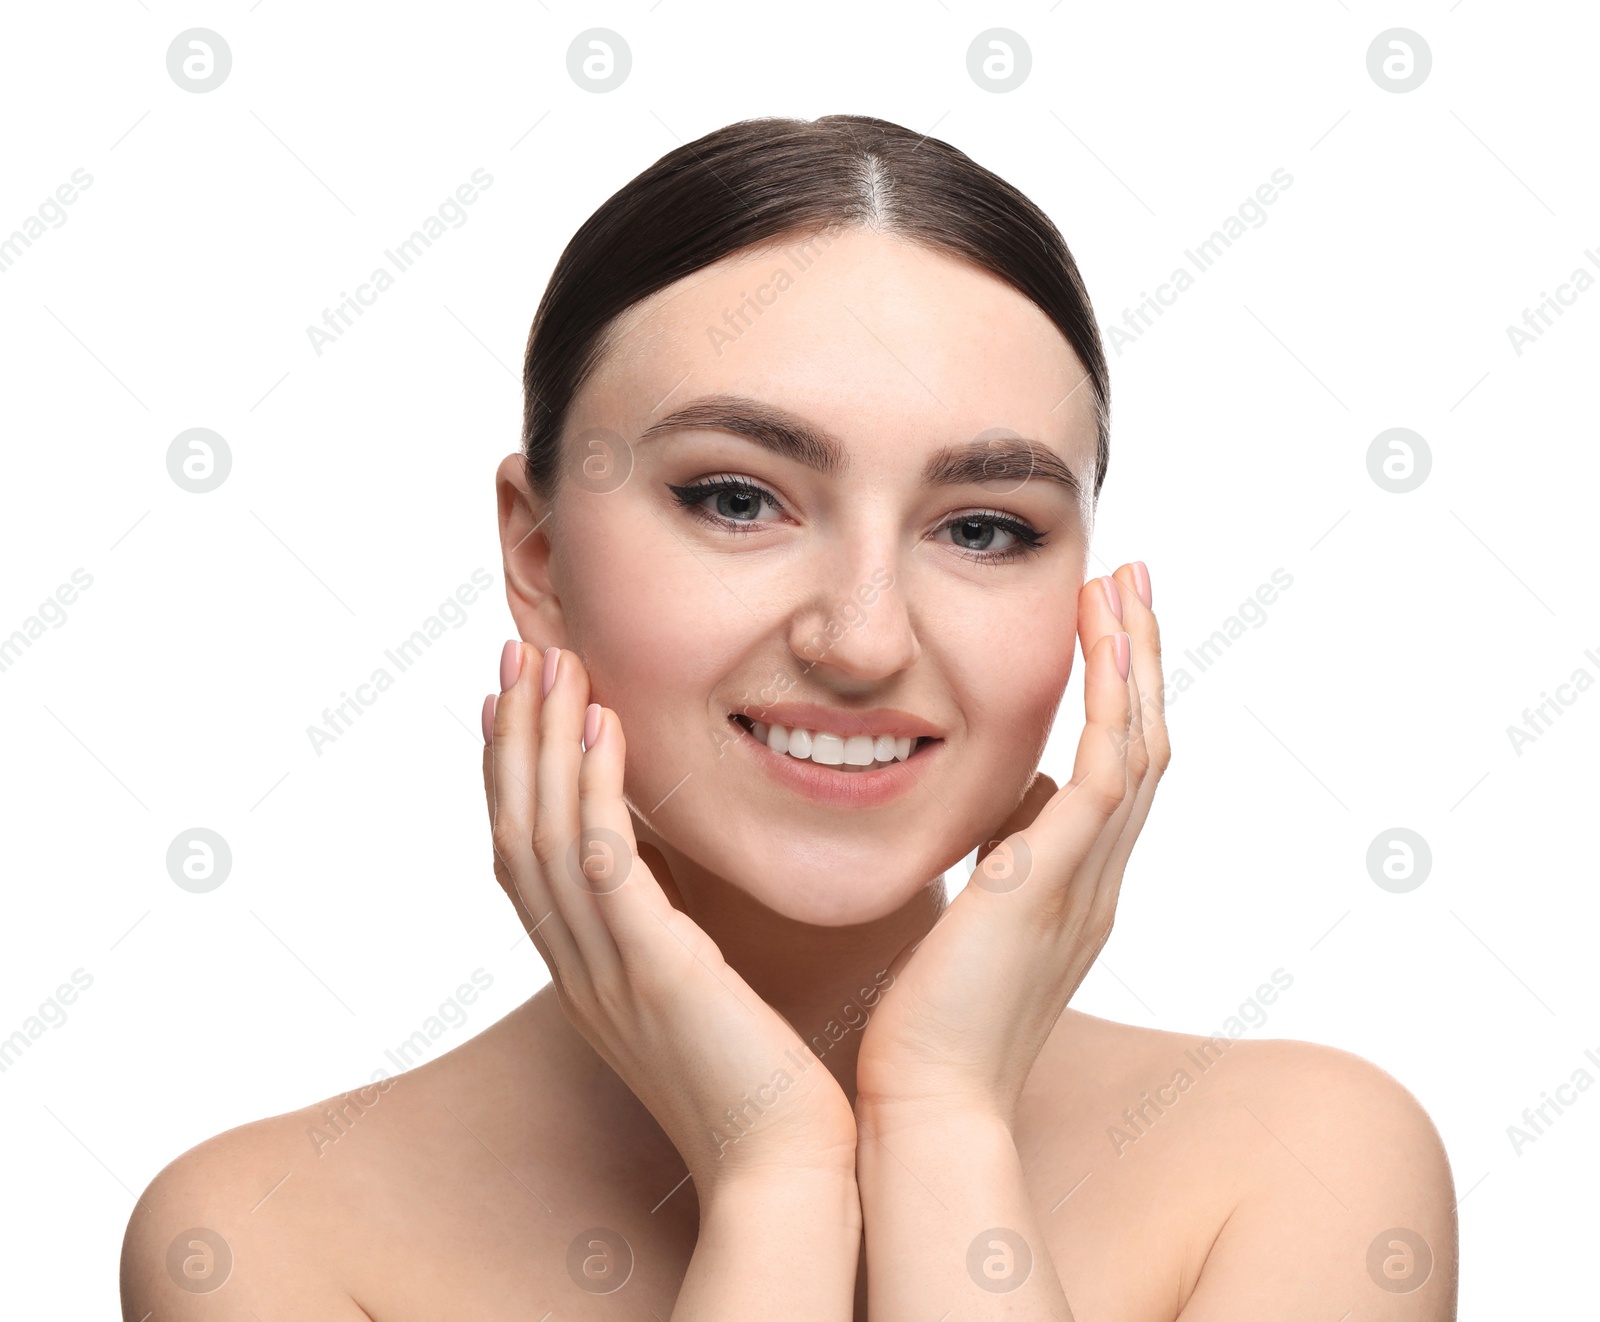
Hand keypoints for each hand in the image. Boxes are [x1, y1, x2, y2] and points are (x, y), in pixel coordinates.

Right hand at [482, 642, 858, 1194]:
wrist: (788, 1167)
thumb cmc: (761, 1081)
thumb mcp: (696, 992)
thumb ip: (672, 932)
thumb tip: (679, 875)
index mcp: (584, 973)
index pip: (524, 856)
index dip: (510, 773)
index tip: (510, 701)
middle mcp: (576, 969)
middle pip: (515, 831)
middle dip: (512, 736)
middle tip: (515, 652)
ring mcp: (606, 971)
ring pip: (545, 834)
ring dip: (542, 741)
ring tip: (551, 661)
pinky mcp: (653, 969)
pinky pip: (605, 863)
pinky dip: (594, 789)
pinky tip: (604, 725)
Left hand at [854, 561, 1169, 1128]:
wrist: (926, 1103)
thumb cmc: (930, 1025)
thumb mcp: (975, 923)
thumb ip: (1003, 860)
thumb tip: (1014, 801)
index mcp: (1077, 889)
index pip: (1115, 772)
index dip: (1117, 696)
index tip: (1104, 625)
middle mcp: (1099, 880)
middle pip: (1143, 744)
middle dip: (1139, 658)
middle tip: (1132, 579)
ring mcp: (1089, 880)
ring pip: (1138, 745)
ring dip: (1134, 659)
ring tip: (1122, 582)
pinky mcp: (1058, 879)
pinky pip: (1111, 771)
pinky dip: (1114, 700)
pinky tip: (1103, 637)